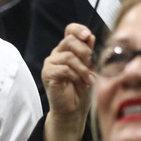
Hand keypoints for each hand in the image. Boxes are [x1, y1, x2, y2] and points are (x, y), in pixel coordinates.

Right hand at [42, 24, 95, 140]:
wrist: (74, 110)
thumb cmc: (82, 90)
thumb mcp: (90, 68)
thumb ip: (89, 53)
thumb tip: (91, 37)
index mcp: (68, 49)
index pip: (70, 30)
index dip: (79, 30)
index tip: (88, 36)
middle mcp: (57, 54)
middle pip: (69, 40)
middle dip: (84, 52)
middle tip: (92, 63)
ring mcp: (51, 63)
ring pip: (68, 56)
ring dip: (83, 68)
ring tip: (89, 79)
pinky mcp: (48, 74)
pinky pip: (63, 68)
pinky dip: (76, 75)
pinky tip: (82, 83)